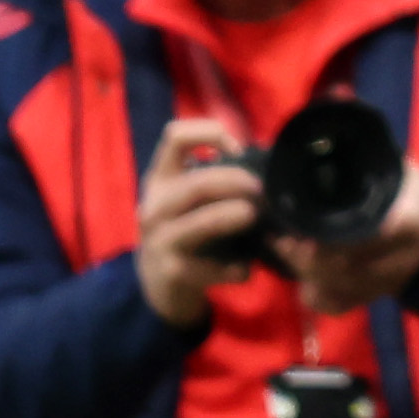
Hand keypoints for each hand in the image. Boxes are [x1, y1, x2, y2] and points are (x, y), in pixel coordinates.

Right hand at [135, 117, 264, 328]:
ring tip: (254, 216)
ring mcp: (162, 241)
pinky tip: (246, 269)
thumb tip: (263, 155)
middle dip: (237, 182)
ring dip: (235, 217)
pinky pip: (211, 267)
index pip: (176, 137)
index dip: (211, 133)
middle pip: (199, 183)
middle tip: (262, 188)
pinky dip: (235, 267)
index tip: (238, 149)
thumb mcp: (186, 198)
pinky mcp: (173, 272)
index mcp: (160, 180)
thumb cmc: (183, 229)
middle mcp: (155, 207)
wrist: (159, 284)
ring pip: (204, 223)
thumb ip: (212, 176)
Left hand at [279, 165, 418, 316]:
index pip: (379, 234)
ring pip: (342, 290)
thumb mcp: (398, 166)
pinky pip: (341, 305)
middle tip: (283, 236)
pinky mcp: (376, 296)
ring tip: (284, 248)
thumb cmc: (411, 189)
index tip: (307, 226)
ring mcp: (389, 282)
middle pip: (352, 269)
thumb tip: (325, 125)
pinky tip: (300, 275)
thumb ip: (368, 154)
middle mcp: (402, 258)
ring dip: (308, 272)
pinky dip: (317, 295)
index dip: (341, 237)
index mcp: (411, 221)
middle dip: (311, 257)